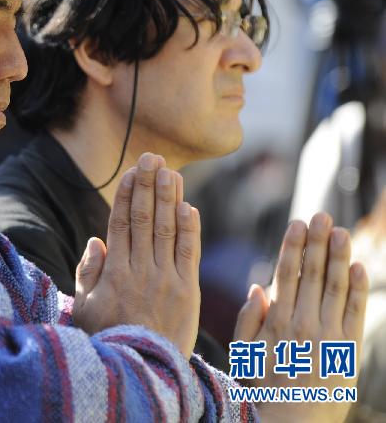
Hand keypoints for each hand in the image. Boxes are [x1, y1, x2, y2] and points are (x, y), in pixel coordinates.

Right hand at [72, 152, 201, 357]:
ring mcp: (166, 280)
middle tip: (152, 158)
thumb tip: (97, 240)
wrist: (139, 372)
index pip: (121, 223)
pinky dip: (191, 229)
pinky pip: (189, 254)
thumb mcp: (85, 308)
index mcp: (114, 272)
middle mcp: (140, 270)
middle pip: (145, 219)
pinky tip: (190, 207)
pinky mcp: (187, 293)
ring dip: (170, 198)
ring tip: (171, 171)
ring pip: (168, 230)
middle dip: (148, 185)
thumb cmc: (107, 341)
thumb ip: (88, 273)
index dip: (127, 194)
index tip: (131, 172)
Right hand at [233, 214, 368, 422]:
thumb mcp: (244, 353)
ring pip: (335, 287)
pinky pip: (356, 312)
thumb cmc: (264, 388)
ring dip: (339, 257)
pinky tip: (359, 267)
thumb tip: (258, 286)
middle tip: (322, 215)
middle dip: (318, 243)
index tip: (297, 223)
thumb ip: (248, 319)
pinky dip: (359, 289)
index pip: (286, 274)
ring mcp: (328, 335)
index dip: (293, 247)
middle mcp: (303, 323)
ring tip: (342, 232)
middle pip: (312, 274)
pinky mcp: (349, 349)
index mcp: (276, 321)